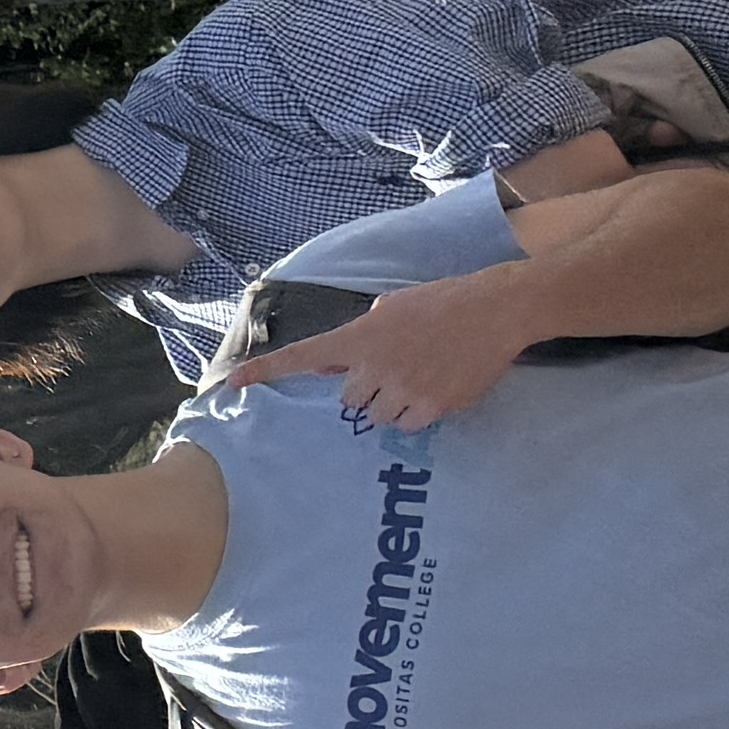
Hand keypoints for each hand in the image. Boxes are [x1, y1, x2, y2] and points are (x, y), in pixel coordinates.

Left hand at [221, 270, 533, 435]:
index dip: (266, 371)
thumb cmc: (444, 303)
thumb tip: (333, 363)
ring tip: (419, 377)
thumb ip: (360, 336)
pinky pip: (407, 425)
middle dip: (366, 390)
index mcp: (361, 336)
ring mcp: (403, 388)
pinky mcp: (433, 406)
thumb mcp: (393, 308)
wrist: (497, 309)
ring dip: (390, 404)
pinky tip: (435, 390)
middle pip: (347, 401)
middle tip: (394, 371)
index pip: (304, 355)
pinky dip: (416, 415)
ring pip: (376, 417)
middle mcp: (376, 365)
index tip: (231, 384)